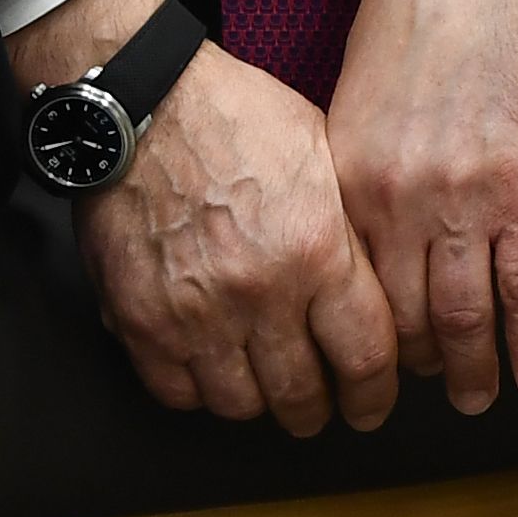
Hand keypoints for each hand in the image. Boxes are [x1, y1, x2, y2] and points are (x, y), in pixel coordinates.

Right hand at [57, 0, 401, 434]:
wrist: (147, 105)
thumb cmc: (238, 116)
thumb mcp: (326, 155)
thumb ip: (349, 230)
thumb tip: (376, 285)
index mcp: (318, 251)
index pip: (366, 357)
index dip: (376, 393)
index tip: (375, 402)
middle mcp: (260, 293)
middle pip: (302, 394)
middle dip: (321, 411)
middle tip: (325, 409)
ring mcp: (195, 314)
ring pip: (240, 404)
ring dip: (261, 404)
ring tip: (270, 390)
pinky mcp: (141, 322)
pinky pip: (176, 392)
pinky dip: (199, 392)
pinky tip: (214, 372)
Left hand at [326, 0, 517, 412]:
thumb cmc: (417, 24)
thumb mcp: (357, 108)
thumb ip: (357, 180)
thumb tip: (363, 243)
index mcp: (351, 185)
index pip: (356, 294)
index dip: (371, 341)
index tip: (381, 363)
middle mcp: (399, 204)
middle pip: (407, 318)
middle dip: (418, 367)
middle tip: (430, 390)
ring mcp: (463, 200)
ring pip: (467, 316)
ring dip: (474, 370)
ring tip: (478, 397)